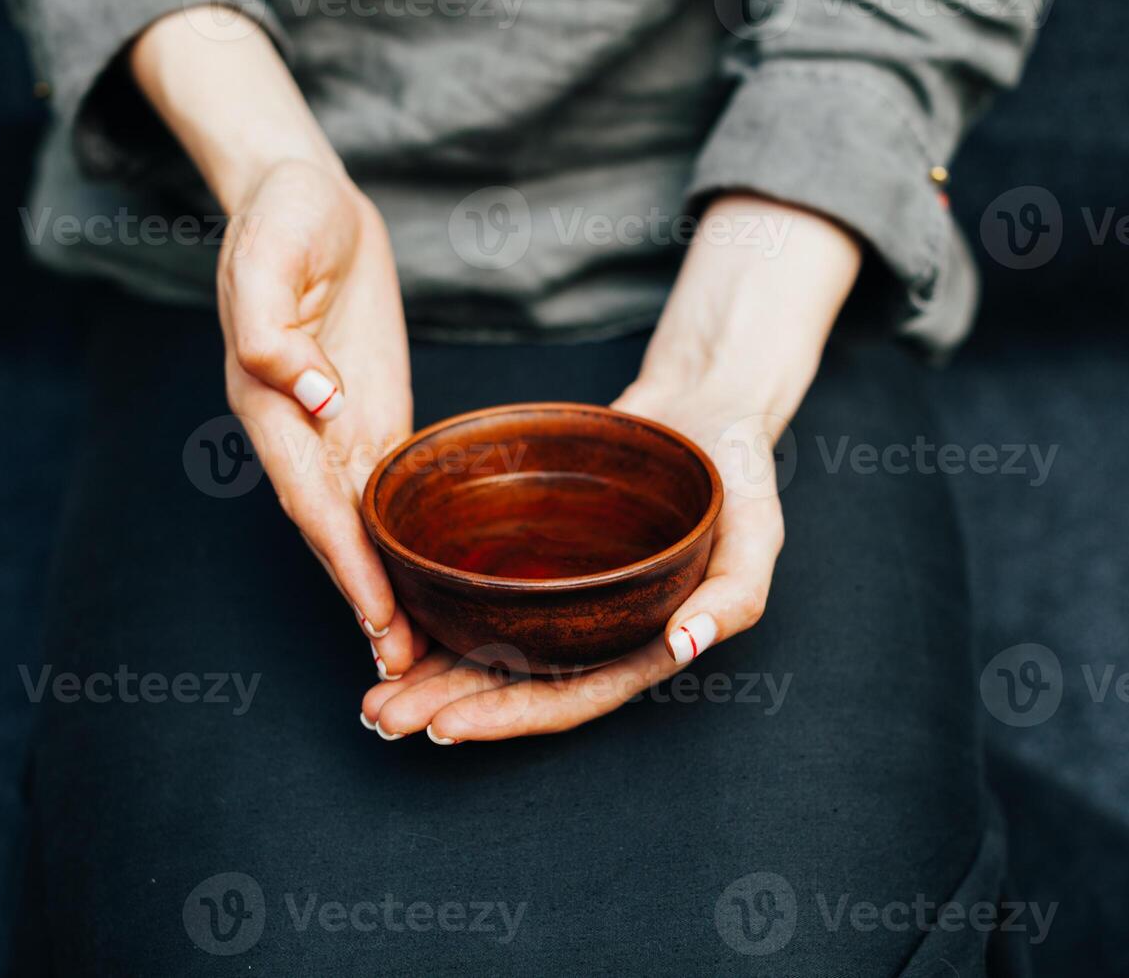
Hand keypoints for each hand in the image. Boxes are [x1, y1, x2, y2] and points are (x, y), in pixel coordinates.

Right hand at [222, 161, 424, 676]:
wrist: (307, 194)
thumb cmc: (284, 215)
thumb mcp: (271, 251)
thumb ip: (273, 328)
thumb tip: (310, 396)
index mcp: (271, 404)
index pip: (312, 499)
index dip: (345, 563)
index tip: (378, 618)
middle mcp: (301, 431)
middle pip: (336, 533)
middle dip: (367, 602)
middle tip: (406, 672)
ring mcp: (335, 428)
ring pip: (362, 526)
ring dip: (385, 589)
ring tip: (421, 654)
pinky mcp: (369, 416)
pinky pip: (386, 492)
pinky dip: (401, 544)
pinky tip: (428, 583)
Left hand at [360, 195, 861, 740]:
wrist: (703, 402)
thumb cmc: (735, 468)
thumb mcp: (757, 527)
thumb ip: (735, 594)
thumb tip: (685, 645)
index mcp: (644, 643)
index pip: (570, 698)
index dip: (508, 719)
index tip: (446, 726)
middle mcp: (597, 629)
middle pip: (514, 685)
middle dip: (446, 706)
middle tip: (379, 716)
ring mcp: (564, 594)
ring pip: (488, 649)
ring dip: (430, 675)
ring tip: (371, 693)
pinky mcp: (538, 555)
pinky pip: (482, 596)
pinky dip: (437, 614)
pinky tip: (393, 622)